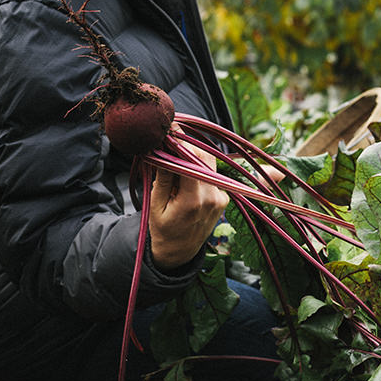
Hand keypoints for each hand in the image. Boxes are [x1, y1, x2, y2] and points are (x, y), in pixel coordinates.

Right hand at [147, 147, 227, 269]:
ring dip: (192, 155)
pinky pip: (211, 174)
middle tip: (170, 139)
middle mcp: (212, 197)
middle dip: (186, 145)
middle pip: (203, 157)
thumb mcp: (156, 205)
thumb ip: (163, 177)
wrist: (180, 251)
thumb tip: (162, 148)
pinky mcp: (224, 197)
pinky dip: (198, 167)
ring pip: (209, 163)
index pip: (191, 160)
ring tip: (174, 155)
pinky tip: (184, 172)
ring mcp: (221, 197)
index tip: (170, 130)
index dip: (180, 142)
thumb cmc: (163, 229)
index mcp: (193, 201)